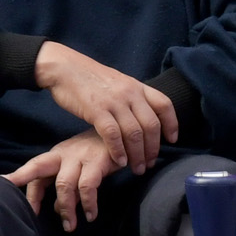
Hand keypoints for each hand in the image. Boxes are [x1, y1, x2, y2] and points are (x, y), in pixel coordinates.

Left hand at [3, 132, 118, 229]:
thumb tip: (57, 210)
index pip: (33, 169)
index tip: (8, 193)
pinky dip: (88, 203)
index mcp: (56, 154)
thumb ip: (64, 185)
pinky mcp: (98, 161)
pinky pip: (88, 186)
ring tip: (70, 227)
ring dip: (66, 209)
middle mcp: (64, 153)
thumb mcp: (77, 166)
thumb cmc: (97, 152)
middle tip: (30, 214)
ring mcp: (80, 156)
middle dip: (30, 190)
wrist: (125, 133)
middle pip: (38, 168)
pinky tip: (91, 215)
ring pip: (64, 185)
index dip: (21, 181)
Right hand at [30, 40, 179, 174]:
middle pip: (151, 125)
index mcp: (137, 86)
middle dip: (153, 149)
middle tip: (149, 164)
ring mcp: (114, 101)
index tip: (172, 140)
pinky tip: (119, 161)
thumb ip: (131, 98)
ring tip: (136, 168)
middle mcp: (130, 93)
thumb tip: (141, 117)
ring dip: (137, 154)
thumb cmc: (88, 78)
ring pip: (134, 133)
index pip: (164, 105)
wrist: (64, 67)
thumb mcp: (117, 82)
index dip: (172, 124)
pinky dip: (118, 150)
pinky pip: (113, 134)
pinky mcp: (96, 110)